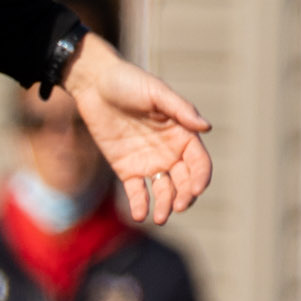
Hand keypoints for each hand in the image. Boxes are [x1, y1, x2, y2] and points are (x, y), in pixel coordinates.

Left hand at [65, 37, 212, 223]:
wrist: (94, 84)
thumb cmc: (129, 82)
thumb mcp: (156, 92)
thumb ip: (180, 109)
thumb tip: (206, 127)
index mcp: (183, 134)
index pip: (199, 162)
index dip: (200, 177)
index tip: (195, 190)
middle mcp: (170, 151)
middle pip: (184, 181)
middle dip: (184, 197)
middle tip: (178, 207)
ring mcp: (149, 162)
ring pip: (163, 191)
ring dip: (164, 206)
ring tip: (159, 217)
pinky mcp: (126, 169)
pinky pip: (137, 192)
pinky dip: (140, 205)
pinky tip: (140, 215)